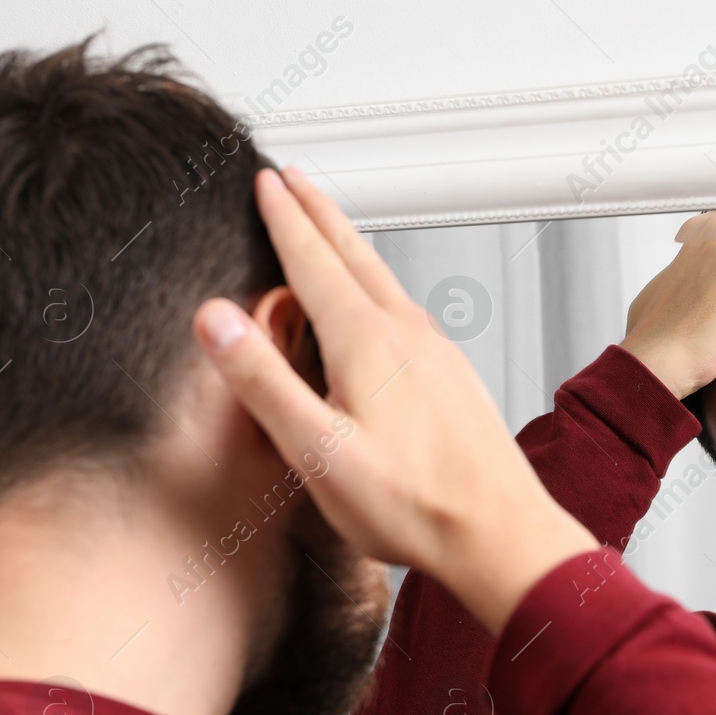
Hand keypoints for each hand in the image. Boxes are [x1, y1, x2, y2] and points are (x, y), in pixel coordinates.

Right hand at [192, 166, 596, 633]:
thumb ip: (263, 382)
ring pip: (385, 281)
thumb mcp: (317, 451)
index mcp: (367, 343)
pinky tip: (381, 310)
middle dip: (320, 212)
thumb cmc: (414, 506)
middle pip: (355, 256)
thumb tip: (215, 318)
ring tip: (330, 232)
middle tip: (295, 178)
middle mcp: (408, 336)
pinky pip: (408, 312)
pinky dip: (379, 288)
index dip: (284, 218)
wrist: (500, 535)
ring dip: (351, 247)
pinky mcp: (454, 379)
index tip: (265, 181)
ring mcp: (437, 354)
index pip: (313, 262)